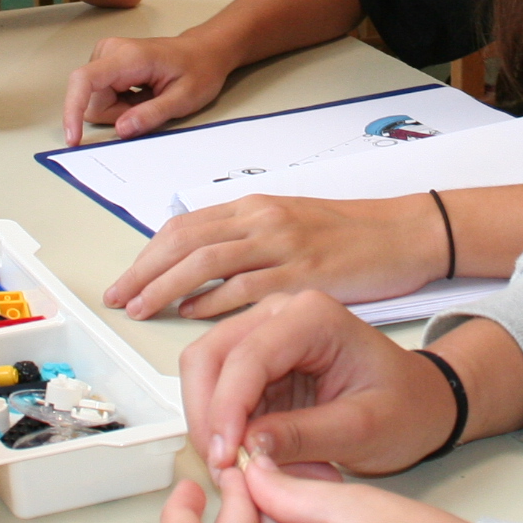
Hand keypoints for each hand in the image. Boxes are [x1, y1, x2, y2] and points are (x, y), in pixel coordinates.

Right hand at [61, 31, 236, 143]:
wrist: (204, 51)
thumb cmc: (198, 70)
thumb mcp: (183, 99)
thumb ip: (151, 115)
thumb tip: (121, 130)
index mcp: (129, 57)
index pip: (84, 80)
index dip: (73, 110)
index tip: (74, 138)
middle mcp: (111, 50)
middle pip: (93, 100)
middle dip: (117, 114)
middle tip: (149, 105)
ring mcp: (106, 55)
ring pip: (96, 101)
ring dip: (121, 109)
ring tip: (148, 97)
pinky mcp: (106, 63)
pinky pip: (101, 96)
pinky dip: (121, 103)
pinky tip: (141, 93)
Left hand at [105, 193, 446, 319]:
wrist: (404, 234)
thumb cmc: (350, 234)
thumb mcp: (290, 224)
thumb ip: (246, 239)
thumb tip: (200, 260)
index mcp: (255, 208)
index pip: (185, 226)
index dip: (148, 253)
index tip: (126, 278)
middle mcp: (262, 221)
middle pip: (185, 240)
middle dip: (144, 270)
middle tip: (118, 297)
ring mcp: (282, 246)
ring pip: (206, 262)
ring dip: (166, 286)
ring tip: (142, 308)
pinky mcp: (303, 275)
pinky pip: (247, 288)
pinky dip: (214, 301)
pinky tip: (193, 315)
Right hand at [180, 290, 456, 475]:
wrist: (421, 403)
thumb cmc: (406, 407)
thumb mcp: (364, 429)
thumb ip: (305, 436)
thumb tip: (247, 447)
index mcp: (312, 316)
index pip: (247, 356)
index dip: (226, 409)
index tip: (224, 458)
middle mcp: (279, 314)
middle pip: (209, 357)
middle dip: (209, 417)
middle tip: (225, 470)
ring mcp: (264, 335)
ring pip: (206, 377)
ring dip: (216, 427)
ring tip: (253, 470)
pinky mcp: (257, 364)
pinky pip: (221, 395)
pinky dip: (228, 431)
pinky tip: (261, 460)